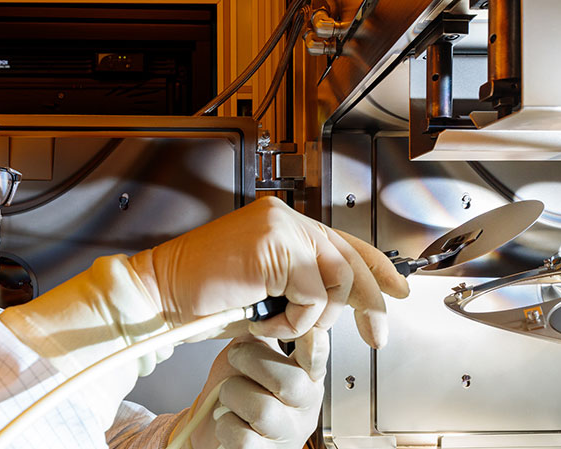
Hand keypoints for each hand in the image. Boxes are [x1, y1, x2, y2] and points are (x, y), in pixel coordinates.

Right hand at [130, 196, 408, 345]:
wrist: (162, 296)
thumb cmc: (203, 298)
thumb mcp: (267, 295)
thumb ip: (304, 289)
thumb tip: (341, 308)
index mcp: (284, 225)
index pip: (344, 241)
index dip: (377, 268)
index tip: (399, 290)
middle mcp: (285, 219)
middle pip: (350, 260)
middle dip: (368, 304)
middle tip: (375, 335)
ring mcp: (281, 227)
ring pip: (335, 278)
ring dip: (314, 317)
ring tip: (282, 325)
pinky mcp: (275, 245)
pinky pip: (311, 293)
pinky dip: (292, 319)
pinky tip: (263, 321)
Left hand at [182, 329, 328, 448]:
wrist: (209, 429)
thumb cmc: (235, 392)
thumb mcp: (250, 356)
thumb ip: (262, 334)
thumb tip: (264, 305)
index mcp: (305, 378)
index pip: (318, 361)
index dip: (317, 348)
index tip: (310, 333)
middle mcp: (302, 408)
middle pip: (289, 381)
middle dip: (251, 362)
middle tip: (235, 358)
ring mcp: (287, 434)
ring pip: (262, 409)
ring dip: (233, 395)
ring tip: (229, 397)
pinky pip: (242, 437)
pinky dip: (225, 425)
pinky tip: (228, 422)